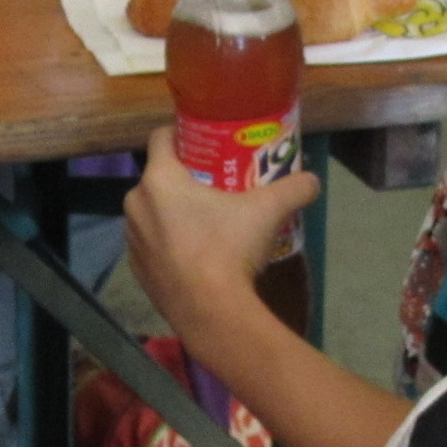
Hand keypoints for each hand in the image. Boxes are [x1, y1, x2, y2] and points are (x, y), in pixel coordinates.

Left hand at [125, 125, 318, 343]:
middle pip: (158, 178)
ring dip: (173, 212)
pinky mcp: (137, 272)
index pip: (161, 137)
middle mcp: (136, 205)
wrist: (210, 313)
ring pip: (152, 213)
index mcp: (159, 179)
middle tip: (215, 185)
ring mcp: (133, 241)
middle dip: (184, 178)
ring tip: (206, 221)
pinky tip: (196, 255)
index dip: (182, 133)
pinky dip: (169, 244)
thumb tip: (313, 180)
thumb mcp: (268, 211)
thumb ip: (293, 189)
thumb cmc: (230, 248)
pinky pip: (152, 246)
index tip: (204, 141)